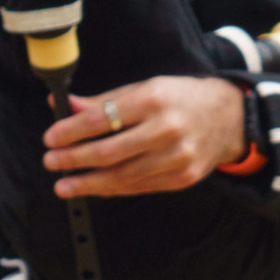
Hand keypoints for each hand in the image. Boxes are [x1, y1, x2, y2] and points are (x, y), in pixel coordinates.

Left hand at [38, 74, 256, 198]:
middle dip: (73, 159)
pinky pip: (139, 187)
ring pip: (123, 176)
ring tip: (64, 184)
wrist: (228, 118)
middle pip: (109, 152)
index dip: (71, 131)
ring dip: (88, 183)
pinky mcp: (183, 178)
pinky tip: (93, 188)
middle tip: (51, 162)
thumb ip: (105, 100)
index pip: (101, 118)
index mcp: (153, 99)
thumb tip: (64, 105)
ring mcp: (177, 157)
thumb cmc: (180, 99)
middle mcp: (167, 129)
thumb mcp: (144, 89)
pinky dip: (112, 190)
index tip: (50, 138)